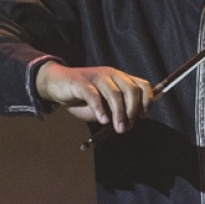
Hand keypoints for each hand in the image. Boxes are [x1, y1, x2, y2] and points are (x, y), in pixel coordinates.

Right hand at [35, 61, 153, 132]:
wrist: (58, 84)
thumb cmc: (85, 97)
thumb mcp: (106, 103)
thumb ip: (118, 109)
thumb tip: (131, 123)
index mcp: (121, 78)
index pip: (143, 85)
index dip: (147, 100)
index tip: (143, 116)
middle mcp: (112, 75)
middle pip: (131, 90)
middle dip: (132, 111)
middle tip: (127, 127)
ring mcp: (97, 77)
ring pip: (115, 94)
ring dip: (119, 114)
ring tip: (119, 129)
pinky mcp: (81, 82)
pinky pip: (94, 96)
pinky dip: (100, 109)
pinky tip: (103, 120)